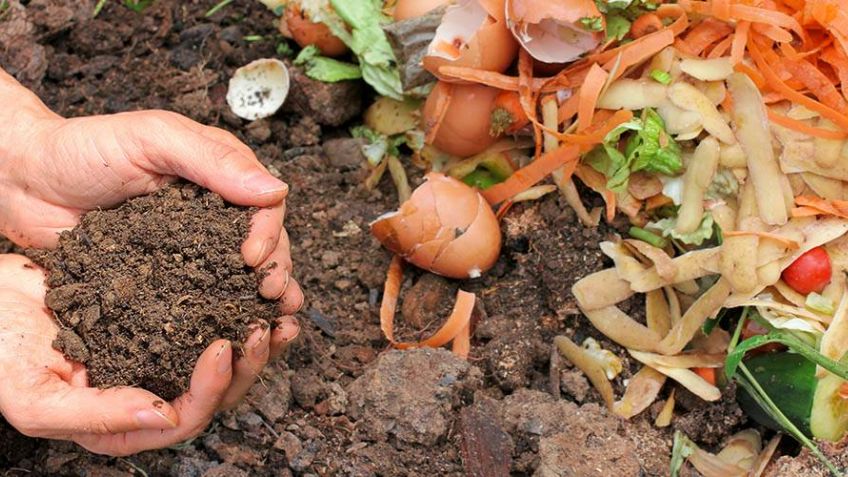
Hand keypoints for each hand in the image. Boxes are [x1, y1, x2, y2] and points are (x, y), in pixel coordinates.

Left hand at [0, 70, 301, 312]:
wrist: (23, 182)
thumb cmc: (84, 148)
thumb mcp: (153, 139)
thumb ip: (214, 160)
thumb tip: (276, 191)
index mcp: (219, 175)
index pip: (264, 206)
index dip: (269, 234)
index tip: (254, 259)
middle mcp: (212, 214)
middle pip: (262, 245)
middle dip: (275, 271)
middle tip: (273, 297)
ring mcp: (190, 248)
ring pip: (238, 276)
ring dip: (260, 300)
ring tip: (274, 324)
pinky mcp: (165, 278)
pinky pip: (199, 298)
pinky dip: (220, 316)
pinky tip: (233, 334)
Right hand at [0, 254, 300, 455]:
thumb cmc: (0, 352)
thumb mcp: (36, 398)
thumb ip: (98, 415)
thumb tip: (165, 417)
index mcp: (124, 422)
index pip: (184, 418)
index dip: (210, 389)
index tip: (222, 347)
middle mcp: (148, 392)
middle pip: (215, 391)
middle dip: (248, 363)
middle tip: (265, 326)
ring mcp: (158, 354)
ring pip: (221, 357)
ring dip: (254, 338)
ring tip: (278, 311)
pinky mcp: (163, 318)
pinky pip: (208, 316)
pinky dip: (233, 304)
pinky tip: (252, 287)